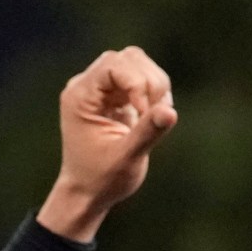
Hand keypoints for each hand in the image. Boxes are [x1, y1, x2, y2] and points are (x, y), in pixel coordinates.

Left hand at [36, 47, 178, 242]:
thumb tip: (171, 112)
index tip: (144, 112)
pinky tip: (152, 117)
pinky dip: (156, 94)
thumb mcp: (125, 159)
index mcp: (80, 96)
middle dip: (149, 82)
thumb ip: (147, 133)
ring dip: (155, 86)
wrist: (88, 192)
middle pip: (128, 58)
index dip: (136, 82)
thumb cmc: (101, 179)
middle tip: (152, 114)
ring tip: (154, 116)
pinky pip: (142, 80)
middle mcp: (88, 87)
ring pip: (137, 64)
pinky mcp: (116, 98)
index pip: (113, 65)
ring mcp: (102, 91)